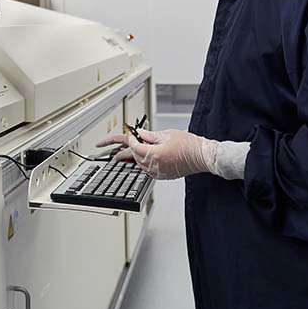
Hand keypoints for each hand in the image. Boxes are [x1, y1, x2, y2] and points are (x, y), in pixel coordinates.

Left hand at [95, 129, 218, 179]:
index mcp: (152, 154)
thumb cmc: (189, 145)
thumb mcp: (166, 134)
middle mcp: (153, 165)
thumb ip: (149, 135)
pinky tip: (139, 158)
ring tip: (119, 153)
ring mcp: (157, 172)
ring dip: (131, 156)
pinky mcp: (162, 175)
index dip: (129, 138)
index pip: (133, 146)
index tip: (129, 133)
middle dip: (121, 151)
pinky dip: (141, 162)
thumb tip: (139, 134)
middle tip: (104, 146)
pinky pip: (147, 169)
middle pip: (132, 156)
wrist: (203, 157)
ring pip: (138, 164)